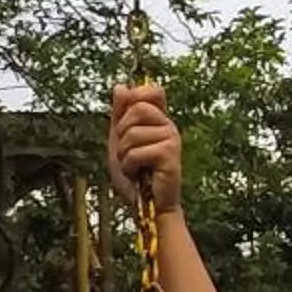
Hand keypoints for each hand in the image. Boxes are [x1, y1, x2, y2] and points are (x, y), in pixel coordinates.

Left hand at [107, 82, 183, 213]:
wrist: (147, 205)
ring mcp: (172, 139)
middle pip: (138, 108)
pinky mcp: (171, 155)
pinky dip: (129, 166)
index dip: (137, 96)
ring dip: (124, 154)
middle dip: (122, 131)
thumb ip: (120, 114)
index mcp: (158, 120)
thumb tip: (121, 86)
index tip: (126, 117)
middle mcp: (168, 126)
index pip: (153, 91)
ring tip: (133, 166)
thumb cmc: (135, 175)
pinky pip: (137, 152)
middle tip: (127, 150)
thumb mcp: (120, 140)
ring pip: (133, 133)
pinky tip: (138, 174)